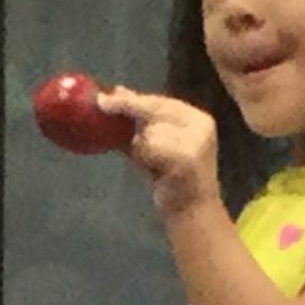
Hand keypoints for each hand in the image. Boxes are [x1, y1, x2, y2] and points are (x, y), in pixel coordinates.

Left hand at [98, 86, 222, 219]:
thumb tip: (117, 92)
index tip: (107, 94)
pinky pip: (152, 148)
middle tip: (102, 104)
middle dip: (128, 108)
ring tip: (151, 164)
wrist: (192, 212)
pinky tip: (154, 170)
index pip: (161, 101)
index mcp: (198, 119)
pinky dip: (145, 158)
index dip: (132, 98)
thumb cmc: (172, 179)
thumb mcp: (156, 145)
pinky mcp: (187, 158)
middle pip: (155, 108)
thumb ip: (139, 121)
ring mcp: (196, 141)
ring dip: (140, 146)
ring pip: (150, 131)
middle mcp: (201, 125)